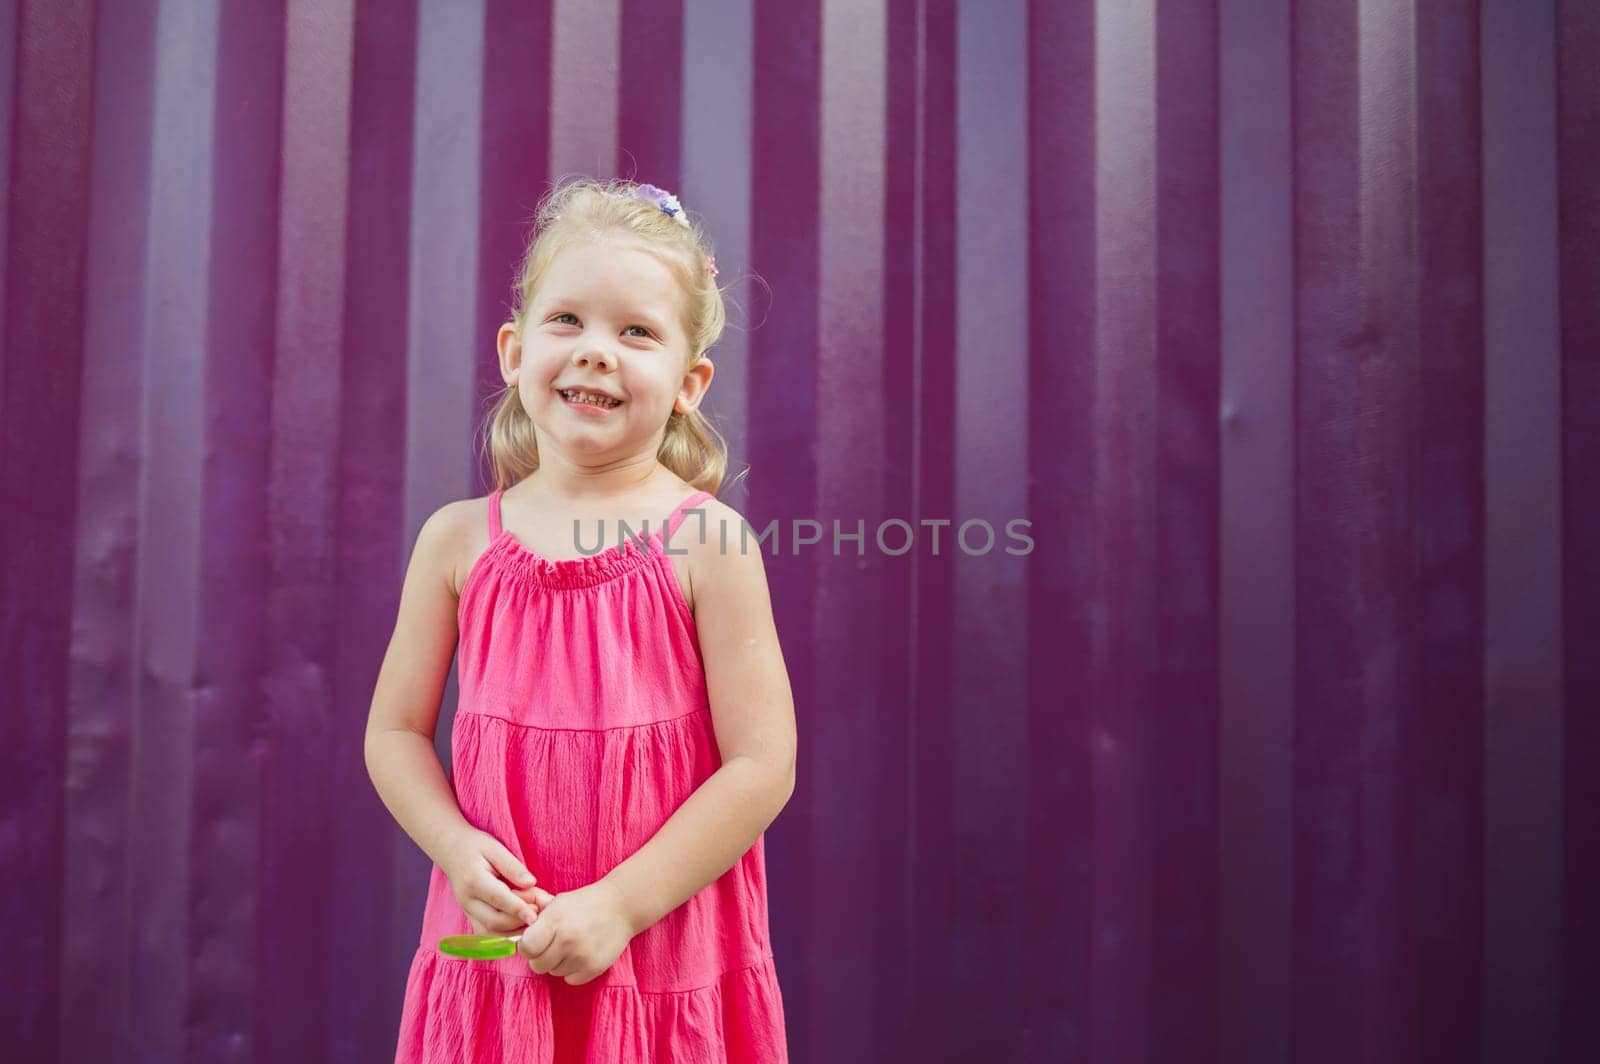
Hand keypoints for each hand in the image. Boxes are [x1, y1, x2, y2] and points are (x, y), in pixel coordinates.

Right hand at [438, 827, 543, 935]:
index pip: (498, 899)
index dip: (518, 909)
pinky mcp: (470, 917)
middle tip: (538, 911)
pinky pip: (487, 934)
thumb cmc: (476, 847)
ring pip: (490, 933)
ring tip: (532, 920)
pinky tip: (520, 926)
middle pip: (494, 921)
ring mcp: (467, 912)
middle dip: (518, 921)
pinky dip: (504, 935)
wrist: (451, 851)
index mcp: (474, 881)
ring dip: (513, 932)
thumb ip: (513, 866)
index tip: (535, 916)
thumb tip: (531, 883)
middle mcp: (467, 901)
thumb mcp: (495, 848)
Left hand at [516, 879, 635, 985]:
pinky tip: (582, 953)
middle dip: (541, 956)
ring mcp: (581, 956)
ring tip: (572, 945)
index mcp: (555, 921)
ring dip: (558, 963)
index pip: (526, 948)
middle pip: (537, 965)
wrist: (622, 906)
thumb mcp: (558, 902)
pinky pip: (570, 979)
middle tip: (553, 944)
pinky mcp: (594, 968)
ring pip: (554, 973)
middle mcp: (567, 940)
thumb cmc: (585, 902)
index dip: (528, 946)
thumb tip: (512, 932)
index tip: (535, 941)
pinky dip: (573, 970)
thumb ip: (536, 917)